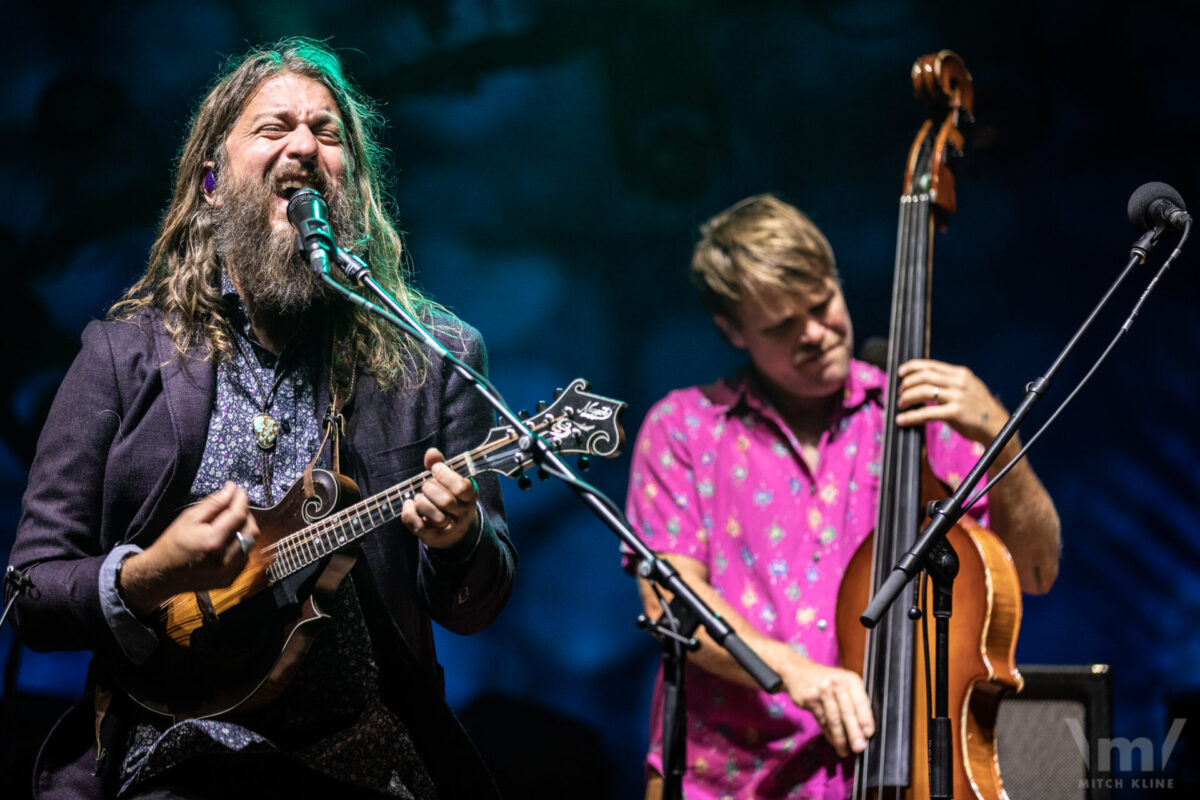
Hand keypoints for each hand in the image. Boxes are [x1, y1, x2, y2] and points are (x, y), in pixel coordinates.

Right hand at [120, 482, 257, 615]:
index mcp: (213, 541)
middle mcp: (225, 559)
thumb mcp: (188, 518)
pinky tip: (225, 543)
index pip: (238, 515)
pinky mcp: (229, 579)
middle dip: (246, 514)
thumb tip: (232, 489)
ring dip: (243, 530)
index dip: (242, 500)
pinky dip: (240, 545)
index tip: (239, 491)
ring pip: (250, 543)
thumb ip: (213, 503)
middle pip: (251, 529)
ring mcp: (228, 572)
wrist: (162, 575)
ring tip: (228, 526)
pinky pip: (244, 556)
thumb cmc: (173, 543)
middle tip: (233, 508)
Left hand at [400, 448, 479, 549]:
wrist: (453, 531)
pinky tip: (409, 505)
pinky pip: (419, 526)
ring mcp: (449, 528)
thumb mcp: (449, 481)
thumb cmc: (449, 498)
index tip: (435, 469)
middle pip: (446, 502)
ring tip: (419, 498)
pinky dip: (409, 513)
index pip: (461, 487)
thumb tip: (431, 453)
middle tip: (426, 487)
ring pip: (435, 516)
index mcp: (470, 496)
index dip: (444, 475)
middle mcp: (463, 513)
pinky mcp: (434, 537)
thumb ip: (440, 465)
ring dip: (421, 503)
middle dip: (429, 489)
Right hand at [781, 658, 874, 756]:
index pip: (860, 702)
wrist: (799, 671)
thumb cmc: (828, 681)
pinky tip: (834, 742)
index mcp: (851, 679)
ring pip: (833, 719)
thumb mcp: (845, 684)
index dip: (865, 719)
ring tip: (845, 750)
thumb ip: (855, 702)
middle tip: (859, 747)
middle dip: (854, 732)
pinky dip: (829, 734)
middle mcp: (836, 683)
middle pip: (847, 712)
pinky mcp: (810, 699)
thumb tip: (865, 730)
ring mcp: (821, 691)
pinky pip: (822, 721)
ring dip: (840, 738)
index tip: (868, 734)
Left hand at [895, 359, 1008, 444]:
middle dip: (907, 384)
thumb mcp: (968, 388)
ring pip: (923, 391)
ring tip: (901, 405)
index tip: (900, 373)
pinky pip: (926, 412)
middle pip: (924, 376)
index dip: (912, 367)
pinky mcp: (955, 412)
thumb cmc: (978, 409)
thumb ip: (950, 382)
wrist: (998, 426)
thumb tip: (926, 382)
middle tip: (899, 394)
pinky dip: (911, 416)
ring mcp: (958, 396)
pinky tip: (902, 420)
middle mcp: (959, 382)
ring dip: (907, 398)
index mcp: (961, 374)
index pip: (931, 364)